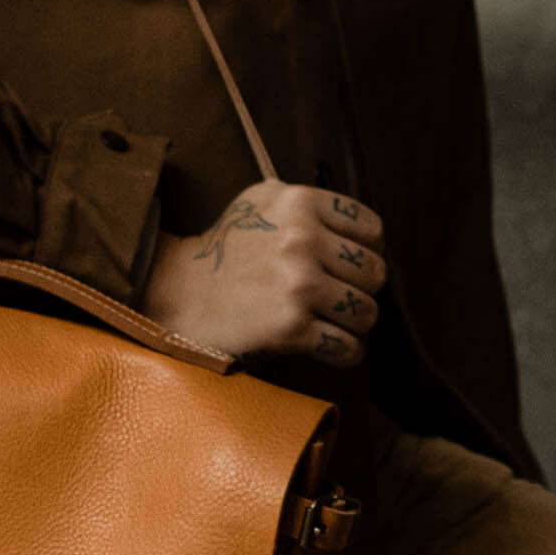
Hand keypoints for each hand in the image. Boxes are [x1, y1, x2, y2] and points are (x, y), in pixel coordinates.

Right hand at [142, 184, 385, 371]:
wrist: (180, 293)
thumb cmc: (226, 251)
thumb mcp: (262, 202)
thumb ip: (310, 205)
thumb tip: (365, 232)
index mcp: (300, 202)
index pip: (372, 231)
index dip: (369, 253)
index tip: (352, 267)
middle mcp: (302, 239)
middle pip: (374, 273)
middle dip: (362, 291)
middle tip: (340, 300)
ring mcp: (298, 284)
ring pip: (367, 312)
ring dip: (355, 325)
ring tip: (335, 324)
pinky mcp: (291, 326)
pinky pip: (347, 346)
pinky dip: (346, 352)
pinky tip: (331, 347)